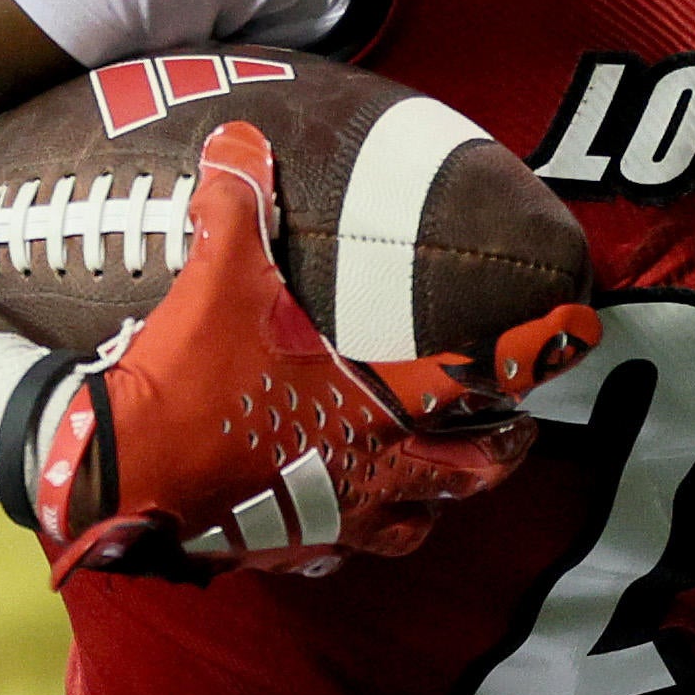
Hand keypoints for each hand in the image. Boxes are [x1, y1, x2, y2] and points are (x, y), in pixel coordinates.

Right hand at [34, 120, 592, 583]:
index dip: (530, 358)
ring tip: (434, 475)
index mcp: (375, 403)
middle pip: (471, 473)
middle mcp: (370, 470)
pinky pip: (340, 554)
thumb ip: (237, 204)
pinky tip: (337, 516)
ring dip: (433, 501)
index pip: (478, 382)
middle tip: (510, 425)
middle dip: (500, 449)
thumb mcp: (217, 275)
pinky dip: (350, 536)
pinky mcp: (285, 549)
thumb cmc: (190, 380)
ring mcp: (333, 519)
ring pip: (415, 524)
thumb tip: (237, 140)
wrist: (125, 474)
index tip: (569, 340)